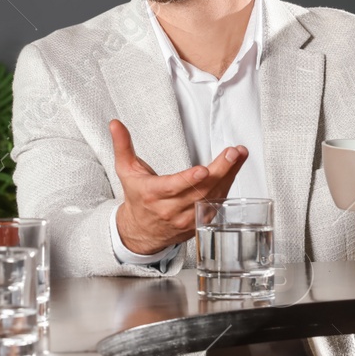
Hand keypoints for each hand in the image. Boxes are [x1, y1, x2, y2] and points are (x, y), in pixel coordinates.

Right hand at [111, 119, 246, 255]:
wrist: (141, 230)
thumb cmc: (137, 198)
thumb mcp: (126, 171)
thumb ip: (123, 146)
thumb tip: (116, 124)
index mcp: (152, 195)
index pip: (172, 188)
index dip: (189, 180)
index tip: (203, 170)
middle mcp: (171, 209)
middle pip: (199, 191)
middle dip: (220, 171)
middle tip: (232, 154)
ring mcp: (187, 218)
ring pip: (212, 198)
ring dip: (229, 176)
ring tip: (238, 156)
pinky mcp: (198, 223)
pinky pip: (216, 205)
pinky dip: (227, 187)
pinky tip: (234, 170)